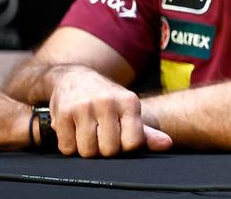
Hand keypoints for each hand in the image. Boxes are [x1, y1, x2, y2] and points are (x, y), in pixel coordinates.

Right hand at [47, 66, 171, 156]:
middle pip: (110, 150)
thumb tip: (167, 144)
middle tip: (102, 137)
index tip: (121, 139)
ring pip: (88, 151)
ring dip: (86, 149)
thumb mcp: (128, 110)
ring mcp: (83, 107)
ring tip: (88, 134)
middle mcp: (107, 102)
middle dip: (105, 150)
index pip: (133, 143)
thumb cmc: (107, 100)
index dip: (126, 147)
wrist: (74, 79)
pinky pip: (67, 148)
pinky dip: (69, 146)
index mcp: (129, 102)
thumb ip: (146, 131)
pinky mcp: (62, 114)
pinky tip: (74, 132)